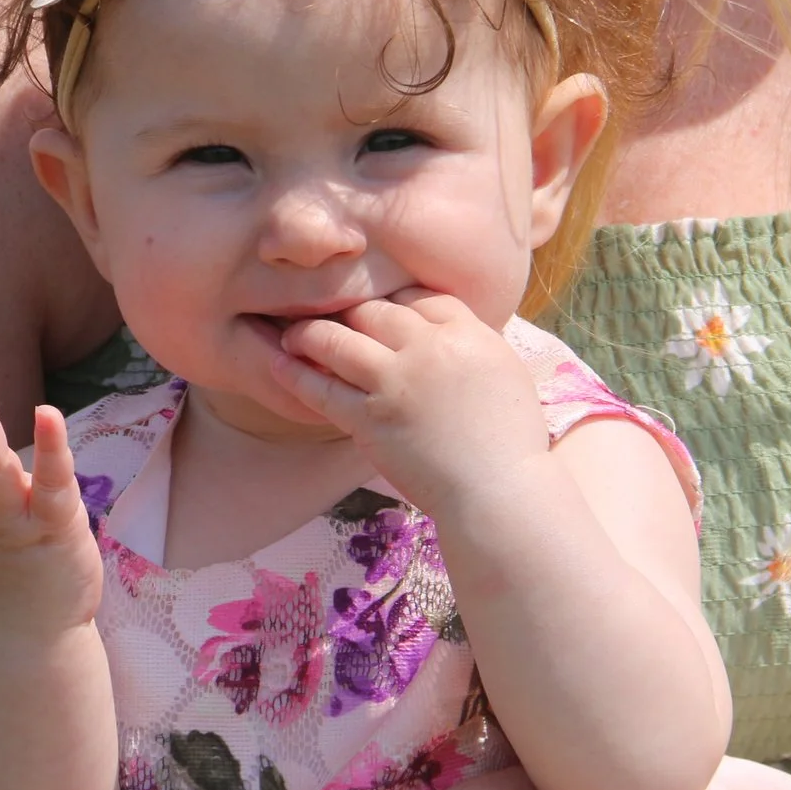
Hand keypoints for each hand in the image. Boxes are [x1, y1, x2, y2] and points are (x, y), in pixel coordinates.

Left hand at [269, 291, 548, 516]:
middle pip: (374, 310)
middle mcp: (427, 348)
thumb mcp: (505, 372)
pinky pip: (321, 388)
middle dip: (349, 310)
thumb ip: (470, 344)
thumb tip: (442, 331)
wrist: (499, 492)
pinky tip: (280, 364)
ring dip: (310, 332)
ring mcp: (394, 382)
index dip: (394, 302)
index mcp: (467, 333)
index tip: (379, 313)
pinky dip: (295, 374)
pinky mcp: (369, 419)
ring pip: (338, 339)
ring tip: (293, 334)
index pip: (419, 297)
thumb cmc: (510, 441)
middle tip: (327, 315)